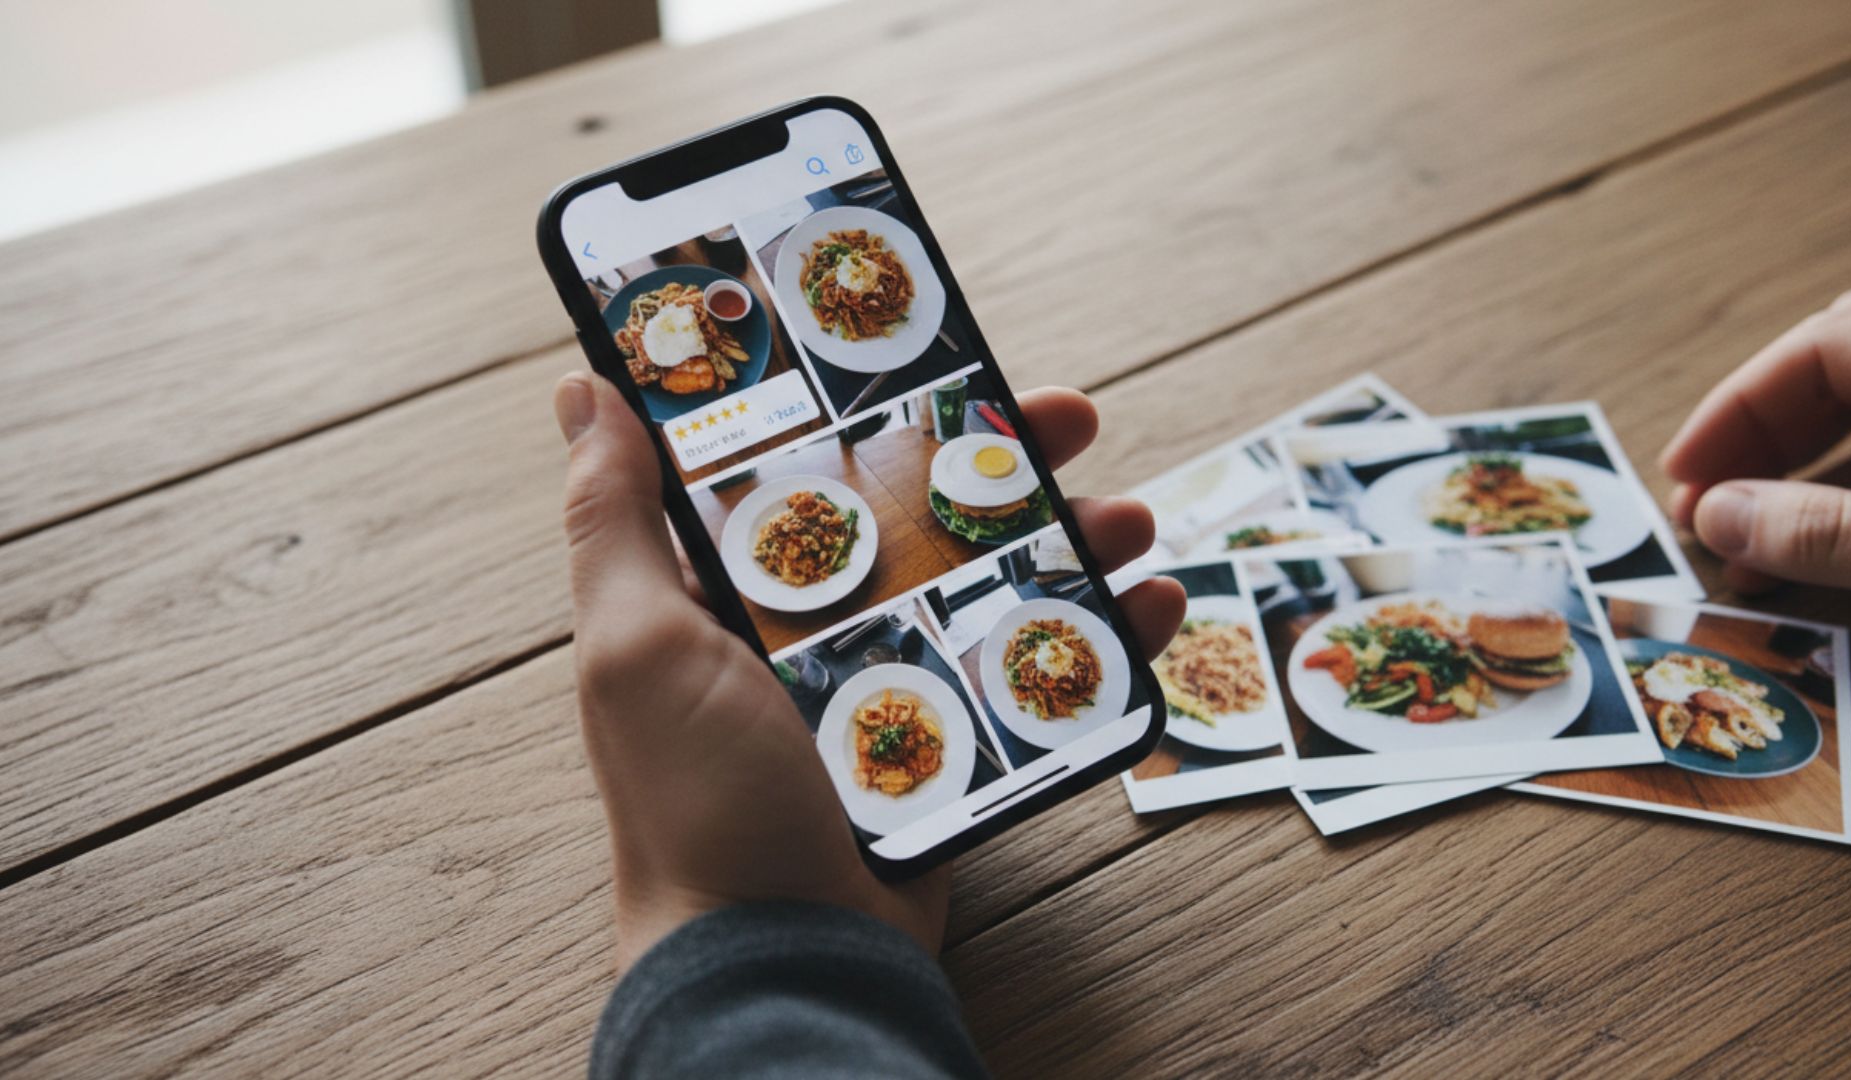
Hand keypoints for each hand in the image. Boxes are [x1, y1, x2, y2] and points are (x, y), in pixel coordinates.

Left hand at [553, 372, 1185, 967]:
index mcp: (730, 594)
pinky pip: (1035, 672)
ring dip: (1068, 540)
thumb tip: (582, 389)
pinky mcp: (955, 745)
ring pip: (992, 585)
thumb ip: (614, 520)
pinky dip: (1101, 638)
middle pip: (918, 514)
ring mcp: (891, 688)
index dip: (863, 405)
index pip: (803, 468)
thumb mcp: (636, 646)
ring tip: (1127, 515)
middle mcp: (811, 632)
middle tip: (1065, 418)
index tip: (925, 352)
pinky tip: (1151, 603)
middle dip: (996, 461)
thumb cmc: (696, 804)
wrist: (783, 959)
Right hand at [1663, 287, 1850, 616]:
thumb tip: (1715, 514)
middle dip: (1761, 436)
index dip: (1738, 408)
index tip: (1681, 475)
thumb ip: (1831, 532)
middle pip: (1845, 370)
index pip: (1825, 346)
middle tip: (1701, 505)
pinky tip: (1812, 560)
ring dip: (1800, 480)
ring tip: (1742, 549)